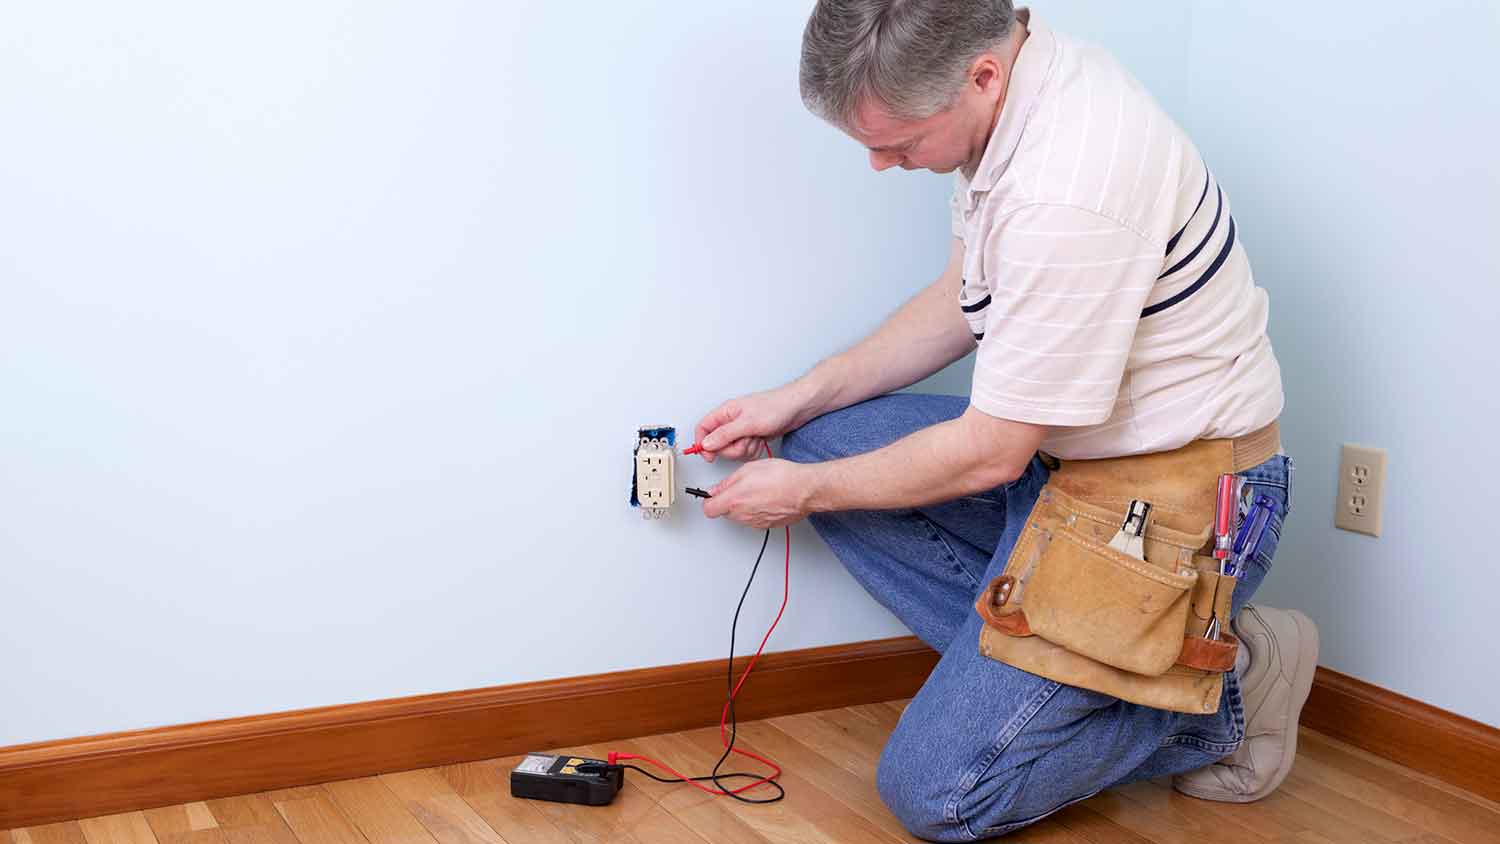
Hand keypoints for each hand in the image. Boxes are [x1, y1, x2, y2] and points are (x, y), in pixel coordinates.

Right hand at [692, 386, 806, 463]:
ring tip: (755, 438)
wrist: (798, 408)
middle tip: (744, 441)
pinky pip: (745, 451)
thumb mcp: (747, 423)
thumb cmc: (776, 407)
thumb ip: (725, 434)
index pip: (703, 428)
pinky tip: (761, 441)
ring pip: (732, 450)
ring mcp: (742, 430)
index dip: (702, 443)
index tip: (709, 455)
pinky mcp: (752, 437)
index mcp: (725, 412)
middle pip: (718, 444)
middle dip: (732, 448)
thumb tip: (706, 444)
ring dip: (745, 449)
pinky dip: (754, 450)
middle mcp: (731, 421)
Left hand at [701, 458, 812, 528]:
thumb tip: (717, 489)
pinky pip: (754, 520)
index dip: (709, 501)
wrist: (805, 490)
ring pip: (740, 517)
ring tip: (756, 491)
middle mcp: (743, 516)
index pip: (708, 509)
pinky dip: (756, 511)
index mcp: (734, 501)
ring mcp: (755, 523)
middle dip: (728, 501)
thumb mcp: (749, 469)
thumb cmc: (782, 477)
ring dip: (743, 506)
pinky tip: (766, 498)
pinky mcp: (767, 525)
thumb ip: (728, 482)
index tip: (713, 494)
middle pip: (724, 513)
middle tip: (739, 488)